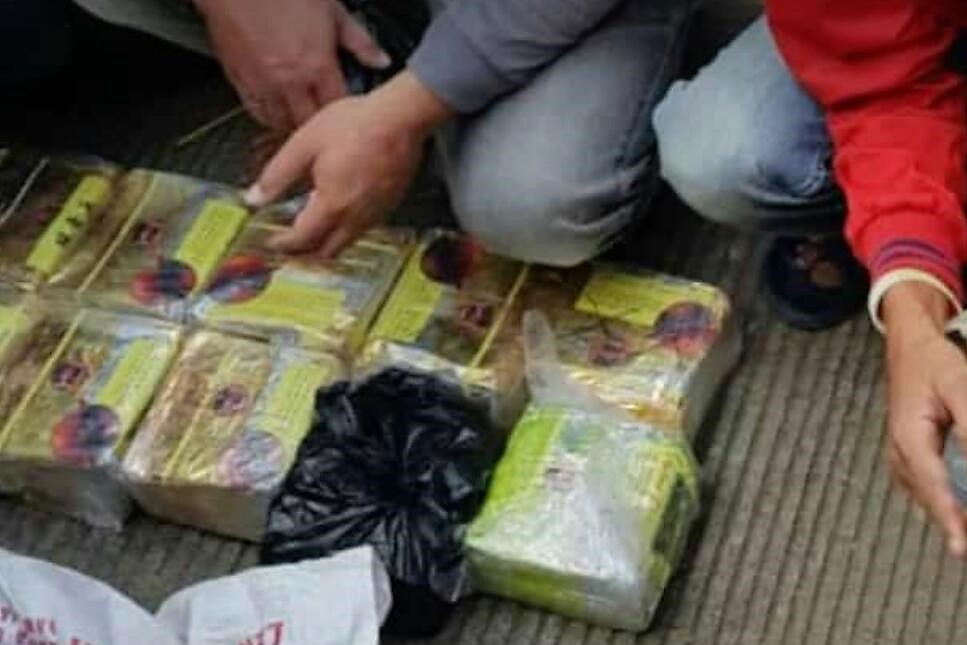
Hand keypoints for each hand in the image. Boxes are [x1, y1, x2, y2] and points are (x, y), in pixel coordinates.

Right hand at [195, 0, 389, 130]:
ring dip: (293, 123)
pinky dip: (267, 115)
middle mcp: (289, 81)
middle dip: (319, 124)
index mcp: (316, 65)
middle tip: (327, 121)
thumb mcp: (333, 10)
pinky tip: (275, 110)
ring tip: (302, 117)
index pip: (338, 107)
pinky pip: (255, 110)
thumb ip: (360, 41)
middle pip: (308, 122)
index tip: (351, 113)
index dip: (347, 114)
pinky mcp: (238, 79)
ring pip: (280, 122)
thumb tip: (381, 60)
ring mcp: (262, 83)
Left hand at [245, 71, 453, 255]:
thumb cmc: (356, 124)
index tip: (272, 242)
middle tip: (289, 245)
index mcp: (332, 204)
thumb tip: (254, 198)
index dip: (283, 244)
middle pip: (327, 251)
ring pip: (347, 242)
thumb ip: (277, 175)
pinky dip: (346, 229)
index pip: (303, 239)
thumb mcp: (304, 144)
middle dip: (305, 253)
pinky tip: (340, 212)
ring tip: (312, 230)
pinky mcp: (389, 204)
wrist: (401, 117)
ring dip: (327, 242)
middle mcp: (356, 216)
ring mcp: (376, 213)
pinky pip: (364, 228)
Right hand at [883, 281, 966, 556]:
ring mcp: (902, 458)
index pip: (935, 487)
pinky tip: (958, 507)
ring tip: (960, 529)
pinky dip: (947, 500)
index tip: (960, 546)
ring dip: (951, 513)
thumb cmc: (931, 363)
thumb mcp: (959, 386)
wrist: (909, 348)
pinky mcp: (910, 459)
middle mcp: (900, 453)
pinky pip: (929, 488)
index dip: (952, 519)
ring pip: (931, 497)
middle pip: (933, 499)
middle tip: (963, 541)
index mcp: (908, 437)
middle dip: (955, 522)